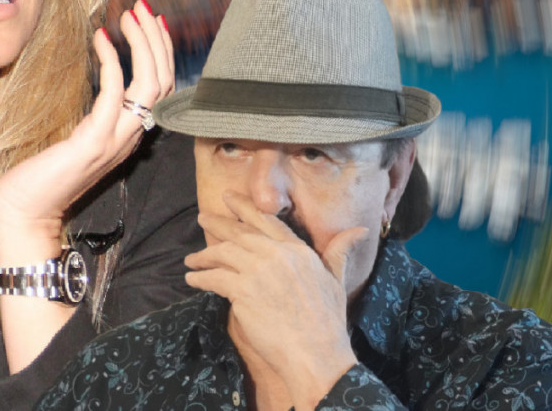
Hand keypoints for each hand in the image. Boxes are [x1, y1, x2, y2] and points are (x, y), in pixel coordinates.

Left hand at [0, 0, 173, 264]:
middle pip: (164, 80)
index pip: (163, 87)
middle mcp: (130, 137)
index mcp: (129, 134)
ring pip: (150, 84)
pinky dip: (111, 60)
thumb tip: (102, 80)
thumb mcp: (78, 136)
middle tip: (142, 7)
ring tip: (129, 14)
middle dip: (156, 39)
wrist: (25, 211)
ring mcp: (115, 140)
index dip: (162, 51)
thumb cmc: (43, 173)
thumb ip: (96, 113)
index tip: (151, 21)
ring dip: (143, 43)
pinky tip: (100, 37)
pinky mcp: (93, 142)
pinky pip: (113, 93)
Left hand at [184, 192, 364, 407]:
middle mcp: (276, 254)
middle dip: (219, 223)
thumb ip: (339, 252)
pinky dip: (200, 278)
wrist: (317, 354)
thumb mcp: (336, 281)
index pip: (266, 221)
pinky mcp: (243, 291)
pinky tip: (192, 279)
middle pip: (240, 232)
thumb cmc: (328, 322)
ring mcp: (258, 271)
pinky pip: (214, 278)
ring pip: (223, 253)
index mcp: (298, 250)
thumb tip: (360, 230)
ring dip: (204, 255)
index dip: (245, 208)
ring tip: (192, 259)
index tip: (228, 198)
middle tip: (202, 217)